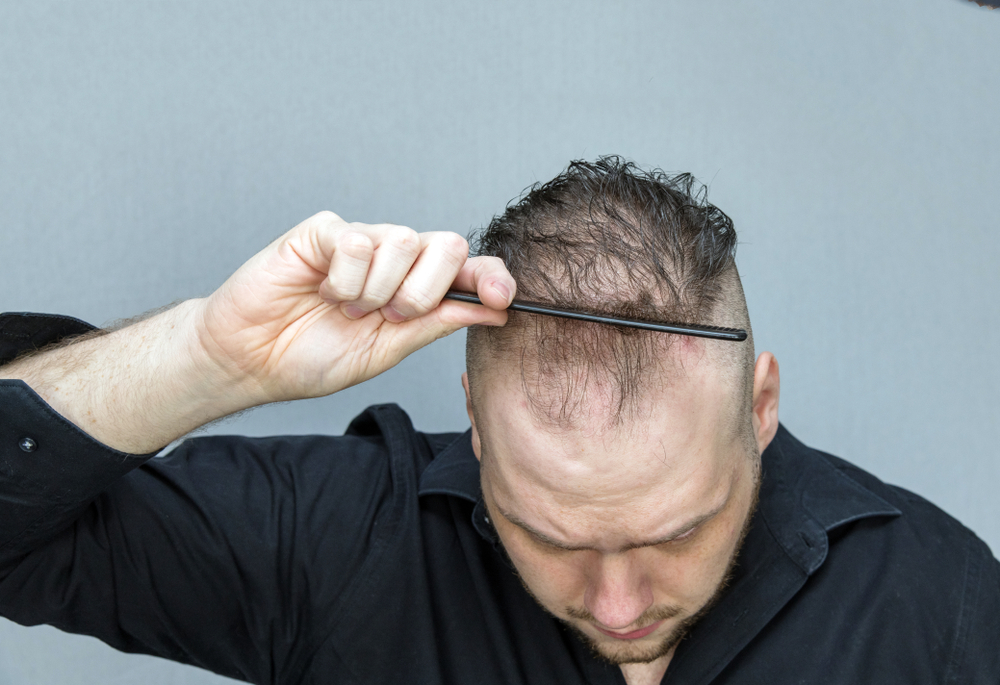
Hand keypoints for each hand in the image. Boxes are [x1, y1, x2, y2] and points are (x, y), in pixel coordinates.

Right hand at [196, 212, 514, 404]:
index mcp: (416, 289)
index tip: (500, 299)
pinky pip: (359, 240)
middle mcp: (394, 260)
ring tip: (349, 309)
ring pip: (405, 240)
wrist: (252, 361)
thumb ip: (437, 323)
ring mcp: (361, 241)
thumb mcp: (387, 350)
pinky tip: (323, 290)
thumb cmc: (312, 356)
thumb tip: (494, 310)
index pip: (468, 269)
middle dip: (427, 289)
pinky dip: (347, 277)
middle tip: (392, 316)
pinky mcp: (325, 231)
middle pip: (448, 243)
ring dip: (381, 289)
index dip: (491, 278)